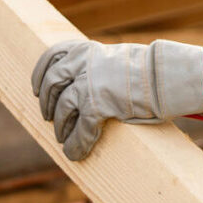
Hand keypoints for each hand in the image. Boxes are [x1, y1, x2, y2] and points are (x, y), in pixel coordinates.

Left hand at [32, 39, 202, 160]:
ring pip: (62, 108)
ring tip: (63, 138)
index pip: (52, 57)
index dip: (40, 74)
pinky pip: (80, 129)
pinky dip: (76, 143)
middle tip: (49, 117)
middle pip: (52, 84)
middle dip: (47, 103)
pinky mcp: (97, 104)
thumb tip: (88, 84)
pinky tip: (75, 153)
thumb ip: (98, 67)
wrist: (165, 75)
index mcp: (86, 49)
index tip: (37, 88)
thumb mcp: (116, 59)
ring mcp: (87, 83)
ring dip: (61, 126)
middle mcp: (82, 63)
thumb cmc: (149, 69)